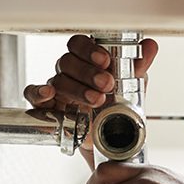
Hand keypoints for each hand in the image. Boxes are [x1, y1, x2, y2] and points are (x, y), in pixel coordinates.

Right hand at [22, 34, 158, 160]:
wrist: (111, 139)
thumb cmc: (117, 105)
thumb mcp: (132, 85)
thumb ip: (138, 65)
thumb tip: (150, 45)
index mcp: (87, 60)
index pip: (79, 44)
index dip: (89, 49)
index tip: (105, 60)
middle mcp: (70, 71)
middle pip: (67, 61)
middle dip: (88, 72)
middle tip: (106, 84)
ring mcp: (57, 88)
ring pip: (58, 80)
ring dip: (77, 89)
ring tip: (97, 100)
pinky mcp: (48, 107)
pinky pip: (34, 95)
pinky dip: (38, 92)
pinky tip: (50, 94)